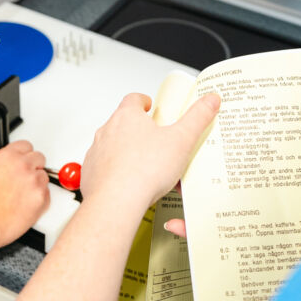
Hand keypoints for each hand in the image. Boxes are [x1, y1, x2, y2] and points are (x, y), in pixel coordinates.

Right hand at [0, 140, 50, 248]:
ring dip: (36, 184)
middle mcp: (24, 166)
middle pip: (39, 158)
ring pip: (44, 177)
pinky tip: (26, 204)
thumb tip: (4, 165)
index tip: (24, 160)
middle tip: (25, 178)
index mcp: (9, 156)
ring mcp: (34, 182)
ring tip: (22, 195)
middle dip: (33, 167)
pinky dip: (39, 199)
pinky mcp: (41, 199)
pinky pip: (47, 194)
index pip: (26, 146)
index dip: (24, 155)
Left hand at [81, 92, 220, 215]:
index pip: (133, 99)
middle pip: (122, 122)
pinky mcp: (91, 172)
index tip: (149, 105)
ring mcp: (97, 151)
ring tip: (145, 165)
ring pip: (112, 146)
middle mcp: (108, 131)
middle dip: (137, 129)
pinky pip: (103, 167)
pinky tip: (130, 183)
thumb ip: (197, 118)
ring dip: (125, 151)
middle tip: (153, 138)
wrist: (116, 201)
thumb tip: (209, 100)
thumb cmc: (144, 171)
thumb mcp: (181, 140)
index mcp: (127, 117)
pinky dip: (115, 172)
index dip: (143, 101)